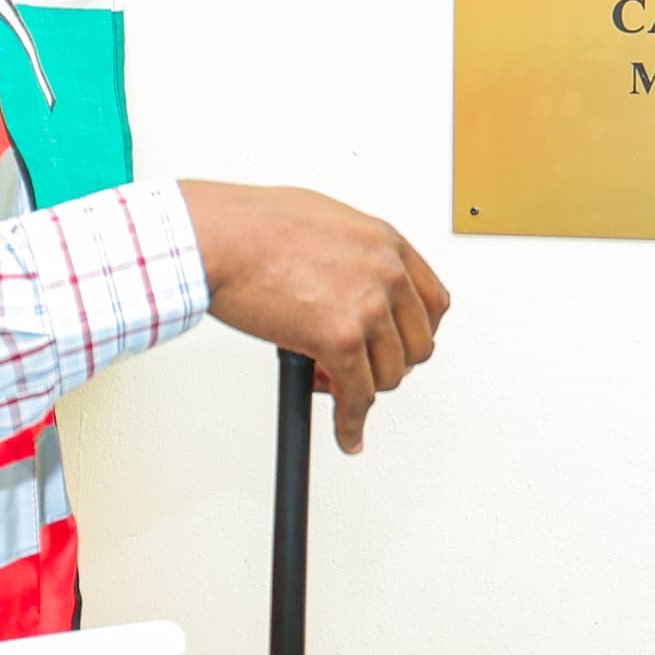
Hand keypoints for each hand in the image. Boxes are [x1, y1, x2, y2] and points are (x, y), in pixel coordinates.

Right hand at [180, 180, 450, 453]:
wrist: (221, 237)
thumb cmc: (254, 225)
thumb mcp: (326, 222)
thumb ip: (352, 254)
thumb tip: (350, 280)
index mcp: (386, 244)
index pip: (432, 302)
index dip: (417, 332)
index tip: (402, 345)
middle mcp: (386, 275)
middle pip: (417, 343)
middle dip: (390, 362)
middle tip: (362, 367)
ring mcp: (368, 308)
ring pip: (389, 374)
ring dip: (363, 389)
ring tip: (330, 384)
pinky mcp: (340, 340)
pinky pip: (358, 397)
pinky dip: (352, 423)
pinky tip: (347, 432)